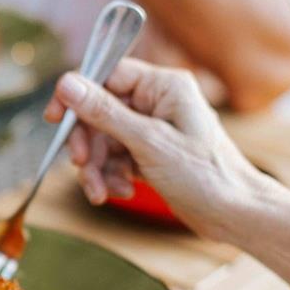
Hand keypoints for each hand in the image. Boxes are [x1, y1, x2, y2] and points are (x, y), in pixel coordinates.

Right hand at [43, 58, 266, 240]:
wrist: (235, 214)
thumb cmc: (205, 175)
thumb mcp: (148, 142)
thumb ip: (104, 112)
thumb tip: (67, 83)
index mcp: (164, 86)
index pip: (106, 74)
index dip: (77, 95)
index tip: (55, 119)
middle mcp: (158, 101)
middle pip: (99, 111)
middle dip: (89, 143)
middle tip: (82, 166)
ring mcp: (154, 128)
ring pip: (104, 139)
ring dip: (97, 167)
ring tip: (102, 192)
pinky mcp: (151, 152)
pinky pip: (116, 157)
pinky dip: (111, 175)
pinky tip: (121, 191)